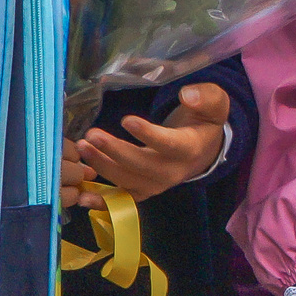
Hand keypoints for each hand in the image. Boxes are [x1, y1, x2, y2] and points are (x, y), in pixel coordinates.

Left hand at [63, 82, 230, 205]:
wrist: (202, 150)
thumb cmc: (202, 122)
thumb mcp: (213, 104)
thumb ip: (205, 97)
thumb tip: (188, 94)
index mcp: (190, 148)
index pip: (169, 144)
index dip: (148, 134)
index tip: (126, 120)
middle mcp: (173, 171)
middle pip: (142, 165)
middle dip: (115, 151)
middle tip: (91, 135)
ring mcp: (156, 185)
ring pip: (127, 180)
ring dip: (102, 166)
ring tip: (83, 147)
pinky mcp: (143, 191)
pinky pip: (121, 200)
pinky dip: (101, 200)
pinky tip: (82, 196)